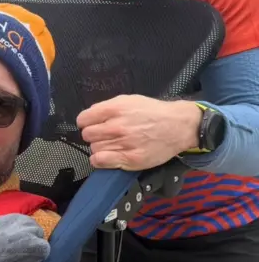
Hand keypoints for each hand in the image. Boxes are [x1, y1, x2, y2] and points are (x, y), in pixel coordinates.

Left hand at [77, 95, 201, 170]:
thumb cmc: (153, 112)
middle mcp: (117, 126)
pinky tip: (107, 156)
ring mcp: (123, 144)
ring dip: (100, 147)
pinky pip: (100, 161)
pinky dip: (99, 160)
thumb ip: (108, 108)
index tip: (91, 125)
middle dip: (93, 135)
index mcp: (115, 109)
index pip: (83, 119)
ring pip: (94, 149)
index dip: (86, 122)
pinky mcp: (130, 159)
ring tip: (112, 145)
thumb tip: (90, 117)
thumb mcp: (129, 100)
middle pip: (88, 135)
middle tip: (104, 135)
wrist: (178, 126)